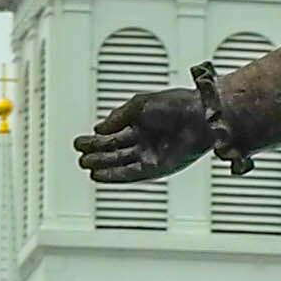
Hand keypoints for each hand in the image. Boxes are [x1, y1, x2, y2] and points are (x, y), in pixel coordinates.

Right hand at [77, 82, 219, 185]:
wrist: (200, 116)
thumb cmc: (176, 105)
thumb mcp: (138, 105)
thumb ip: (117, 118)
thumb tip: (99, 129)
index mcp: (141, 122)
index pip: (113, 133)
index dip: (96, 138)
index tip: (81, 141)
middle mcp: (146, 139)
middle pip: (114, 149)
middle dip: (96, 152)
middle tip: (79, 154)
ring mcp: (151, 154)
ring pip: (120, 162)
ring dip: (102, 164)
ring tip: (85, 163)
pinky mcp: (158, 167)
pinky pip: (131, 174)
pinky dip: (115, 175)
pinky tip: (100, 175)